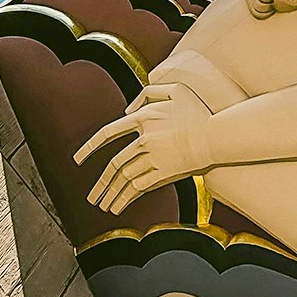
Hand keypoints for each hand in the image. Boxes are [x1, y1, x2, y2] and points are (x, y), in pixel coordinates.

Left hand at [73, 82, 214, 213]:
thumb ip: (148, 92)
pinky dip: (127, 198)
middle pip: (115, 164)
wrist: (218, 136)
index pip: (108, 133)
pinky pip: (140, 186)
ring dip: (112, 195)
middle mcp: (144, 138)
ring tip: (104, 206)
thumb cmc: (200, 112)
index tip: (78, 160)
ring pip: (125, 178)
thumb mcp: (176, 90)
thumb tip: (127, 108)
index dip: (90, 147)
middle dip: (100, 184)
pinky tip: (120, 206)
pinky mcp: (165, 172)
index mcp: (144, 117)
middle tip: (91, 198)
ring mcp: (154, 156)